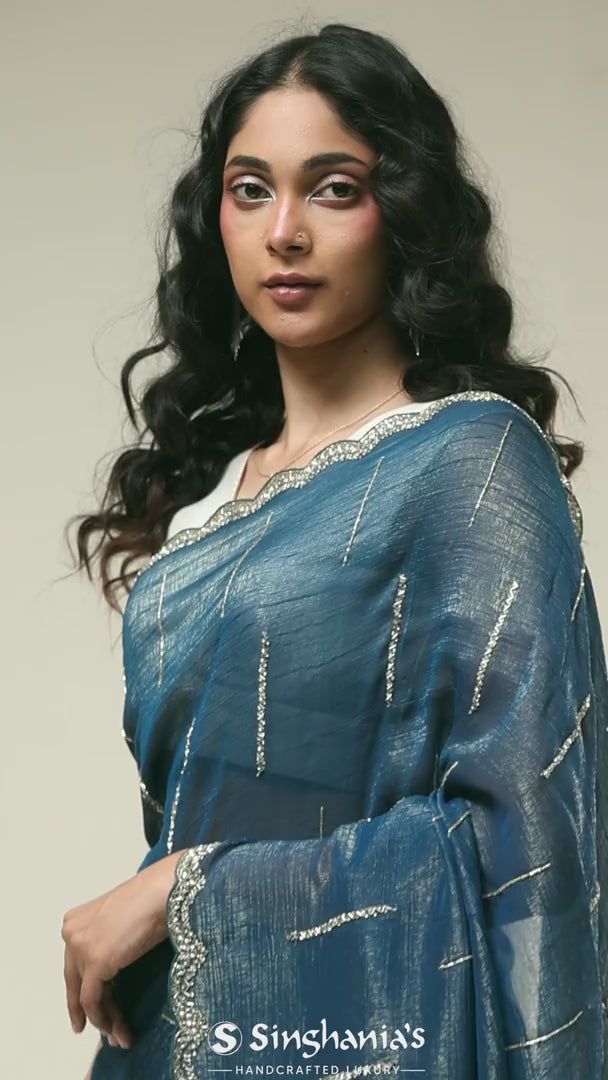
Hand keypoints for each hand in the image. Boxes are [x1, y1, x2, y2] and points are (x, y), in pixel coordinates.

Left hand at [62, 852, 182, 1049]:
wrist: (163, 891)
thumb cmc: (154, 898)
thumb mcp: (123, 921)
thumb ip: (110, 941)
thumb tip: (115, 969)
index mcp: (76, 919)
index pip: (76, 962)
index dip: (85, 988)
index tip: (92, 1010)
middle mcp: (71, 932)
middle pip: (76, 979)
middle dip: (88, 1009)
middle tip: (102, 1030)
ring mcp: (79, 947)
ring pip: (85, 994)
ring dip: (103, 1019)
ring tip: (120, 1036)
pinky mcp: (93, 963)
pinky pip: (93, 1000)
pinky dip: (103, 1018)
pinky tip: (116, 1028)